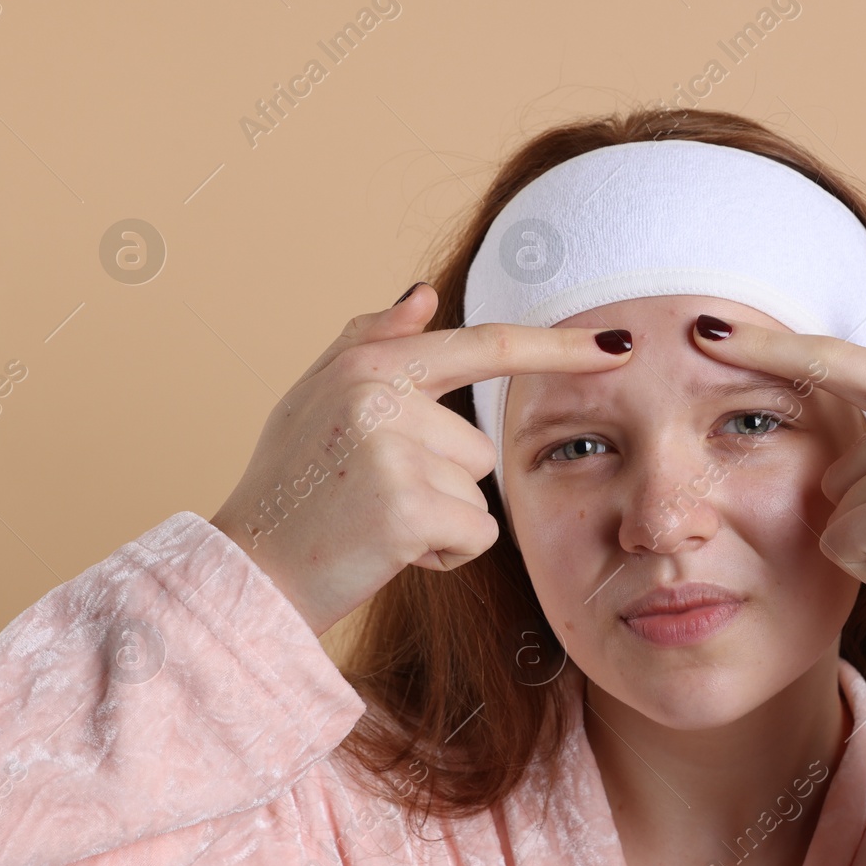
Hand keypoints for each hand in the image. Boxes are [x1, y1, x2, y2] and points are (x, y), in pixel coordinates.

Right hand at [209, 284, 633, 637]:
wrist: (245, 573)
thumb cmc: (288, 487)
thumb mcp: (317, 399)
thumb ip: (373, 340)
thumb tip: (425, 292)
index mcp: (367, 363)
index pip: (483, 344)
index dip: (558, 346)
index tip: (620, 345)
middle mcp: (380, 395)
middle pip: (478, 444)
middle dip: (442, 481)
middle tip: (371, 499)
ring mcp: (394, 450)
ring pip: (478, 491)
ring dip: (442, 517)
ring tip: (374, 523)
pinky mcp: (409, 509)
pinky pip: (477, 533)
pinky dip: (445, 553)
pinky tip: (388, 551)